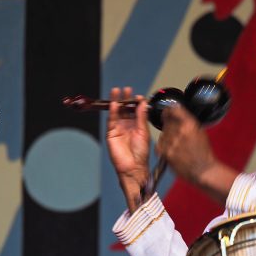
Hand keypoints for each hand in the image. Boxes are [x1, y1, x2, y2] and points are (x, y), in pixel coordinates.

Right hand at [106, 86, 149, 211]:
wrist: (133, 167)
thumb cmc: (141, 153)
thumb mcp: (144, 132)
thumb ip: (142, 117)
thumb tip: (143, 103)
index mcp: (138, 125)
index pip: (136, 110)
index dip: (136, 103)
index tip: (138, 96)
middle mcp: (128, 125)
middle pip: (126, 109)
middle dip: (125, 99)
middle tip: (126, 89)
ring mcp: (119, 128)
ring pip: (117, 112)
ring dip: (117, 102)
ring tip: (117, 91)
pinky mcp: (111, 133)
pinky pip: (111, 120)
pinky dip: (113, 112)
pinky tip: (115, 104)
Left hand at [157, 104, 214, 184]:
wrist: (203, 170)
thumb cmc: (204, 152)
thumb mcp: (200, 131)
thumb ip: (188, 121)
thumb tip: (178, 114)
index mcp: (190, 124)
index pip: (174, 109)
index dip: (170, 110)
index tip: (168, 111)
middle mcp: (179, 131)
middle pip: (166, 120)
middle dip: (169, 123)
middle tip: (174, 130)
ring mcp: (171, 142)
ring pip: (163, 132)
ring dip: (167, 135)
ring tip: (177, 143)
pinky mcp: (165, 152)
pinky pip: (160, 143)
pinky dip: (164, 145)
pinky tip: (173, 149)